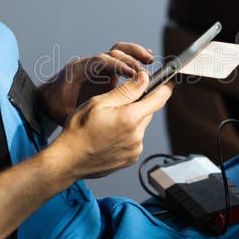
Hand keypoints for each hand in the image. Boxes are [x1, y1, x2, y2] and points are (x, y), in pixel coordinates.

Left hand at [38, 42, 154, 124]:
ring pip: (119, 51)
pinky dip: (134, 58)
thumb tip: (104, 114)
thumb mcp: (67, 112)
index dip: (119, 66)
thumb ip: (84, 112)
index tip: (134, 75)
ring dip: (135, 54)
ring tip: (151, 60)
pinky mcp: (105, 71)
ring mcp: (98, 66)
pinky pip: (121, 59)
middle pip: (113, 52)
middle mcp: (90, 64)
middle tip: (146, 71)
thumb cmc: (56, 108)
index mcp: (79, 70)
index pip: (102, 61)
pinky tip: (148, 62)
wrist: (48, 101)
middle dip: (131, 59)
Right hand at [54, 72, 172, 178]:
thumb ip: (126, 91)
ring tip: (110, 122)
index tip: (170, 82)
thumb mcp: (100, 102)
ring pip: (141, 126)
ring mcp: (135, 149)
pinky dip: (128, 134)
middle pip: (149, 112)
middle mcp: (137, 136)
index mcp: (131, 118)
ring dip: (132, 120)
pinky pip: (135, 140)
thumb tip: (144, 79)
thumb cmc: (79, 130)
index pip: (159, 99)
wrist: (69, 159)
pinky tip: (110, 134)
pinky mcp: (131, 158)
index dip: (166, 88)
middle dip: (139, 104)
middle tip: (119, 103)